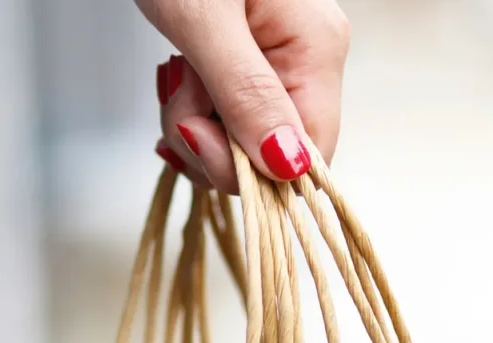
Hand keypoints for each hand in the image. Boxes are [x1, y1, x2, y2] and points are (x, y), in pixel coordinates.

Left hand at [136, 0, 350, 192]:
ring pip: (247, 141)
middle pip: (275, 154)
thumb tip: (289, 167)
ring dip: (196, 126)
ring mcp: (284, 61)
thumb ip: (246, 94)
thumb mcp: (204, 21)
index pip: (309, 155)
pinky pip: (232, 117)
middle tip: (176, 98)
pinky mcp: (254, 60)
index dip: (252, 171)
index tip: (193, 137)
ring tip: (175, 75)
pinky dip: (197, 111)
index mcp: (317, 47)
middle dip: (213, 144)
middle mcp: (311, 59)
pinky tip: (180, 81)